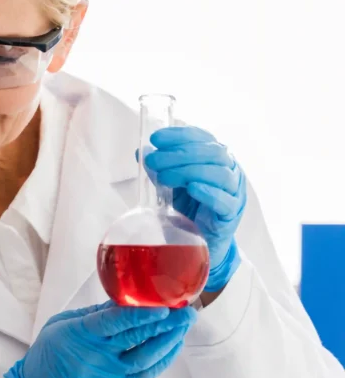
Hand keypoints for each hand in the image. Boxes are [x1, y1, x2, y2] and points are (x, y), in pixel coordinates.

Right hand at [4, 302, 196, 377]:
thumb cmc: (48, 355)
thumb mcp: (61, 324)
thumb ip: (94, 313)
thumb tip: (125, 300)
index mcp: (79, 335)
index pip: (113, 322)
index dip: (140, 314)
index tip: (161, 305)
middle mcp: (97, 356)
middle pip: (136, 338)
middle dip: (165, 323)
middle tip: (185, 310)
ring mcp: (109, 374)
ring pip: (146, 357)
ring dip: (169, 340)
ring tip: (184, 325)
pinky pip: (146, 374)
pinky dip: (163, 360)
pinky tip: (173, 345)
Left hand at [144, 126, 246, 291]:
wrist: (201, 242)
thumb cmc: (189, 209)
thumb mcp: (170, 186)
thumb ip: (160, 169)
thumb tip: (143, 152)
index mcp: (215, 158)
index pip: (202, 138)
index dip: (180, 135)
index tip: (156, 138)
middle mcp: (229, 170)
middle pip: (212, 153)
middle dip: (180, 153)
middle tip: (154, 160)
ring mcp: (234, 192)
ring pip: (220, 173)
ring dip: (190, 171)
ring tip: (164, 177)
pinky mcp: (232, 214)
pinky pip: (226, 201)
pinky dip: (209, 192)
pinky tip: (193, 188)